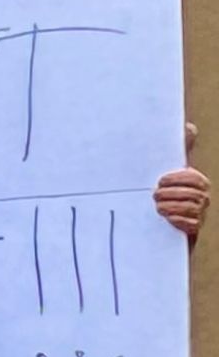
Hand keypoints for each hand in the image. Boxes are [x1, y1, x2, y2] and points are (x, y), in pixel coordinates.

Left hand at [154, 122, 209, 237]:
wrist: (155, 222)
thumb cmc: (163, 191)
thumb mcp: (168, 172)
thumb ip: (179, 150)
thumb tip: (189, 127)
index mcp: (197, 182)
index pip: (194, 178)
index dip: (178, 179)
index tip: (160, 180)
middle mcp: (202, 198)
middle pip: (193, 194)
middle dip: (173, 194)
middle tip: (154, 195)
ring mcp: (199, 214)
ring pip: (191, 209)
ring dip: (173, 207)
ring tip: (157, 207)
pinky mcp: (193, 230)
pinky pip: (191, 225)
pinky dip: (178, 221)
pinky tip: (166, 219)